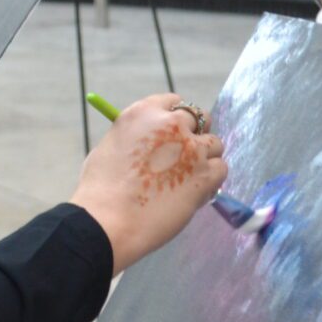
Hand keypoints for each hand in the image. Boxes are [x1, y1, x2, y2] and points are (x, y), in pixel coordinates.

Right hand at [68, 92, 227, 272]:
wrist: (109, 220)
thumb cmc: (100, 189)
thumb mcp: (113, 145)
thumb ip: (137, 137)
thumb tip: (152, 145)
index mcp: (144, 112)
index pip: (173, 101)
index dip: (176, 119)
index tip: (175, 132)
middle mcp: (171, 124)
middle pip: (200, 118)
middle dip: (195, 134)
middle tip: (186, 155)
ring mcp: (192, 149)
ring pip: (215, 144)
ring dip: (205, 158)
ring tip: (189, 179)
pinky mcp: (205, 174)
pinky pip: (220, 169)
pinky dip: (212, 180)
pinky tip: (196, 192)